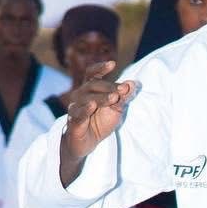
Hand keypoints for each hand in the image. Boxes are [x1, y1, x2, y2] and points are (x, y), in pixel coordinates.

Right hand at [60, 61, 138, 179]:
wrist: (87, 144)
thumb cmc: (100, 123)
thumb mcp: (115, 110)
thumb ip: (123, 97)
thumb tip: (133, 84)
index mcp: (89, 90)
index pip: (92, 74)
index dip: (100, 68)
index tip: (112, 63)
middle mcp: (80, 96)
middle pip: (92, 86)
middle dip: (109, 87)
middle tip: (124, 89)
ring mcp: (75, 108)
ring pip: (87, 99)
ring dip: (102, 98)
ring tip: (114, 97)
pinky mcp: (73, 122)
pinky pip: (78, 114)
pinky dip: (85, 109)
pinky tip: (92, 106)